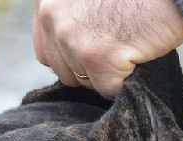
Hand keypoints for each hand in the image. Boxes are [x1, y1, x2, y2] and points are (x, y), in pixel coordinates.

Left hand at [32, 0, 182, 97]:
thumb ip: (66, 18)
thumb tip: (62, 58)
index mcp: (45, 1)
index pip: (46, 51)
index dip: (72, 57)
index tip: (95, 48)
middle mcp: (51, 17)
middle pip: (63, 70)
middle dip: (89, 67)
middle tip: (117, 45)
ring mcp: (71, 38)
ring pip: (82, 81)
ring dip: (106, 73)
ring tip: (128, 45)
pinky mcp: (97, 58)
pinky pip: (106, 89)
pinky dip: (124, 81)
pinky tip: (138, 54)